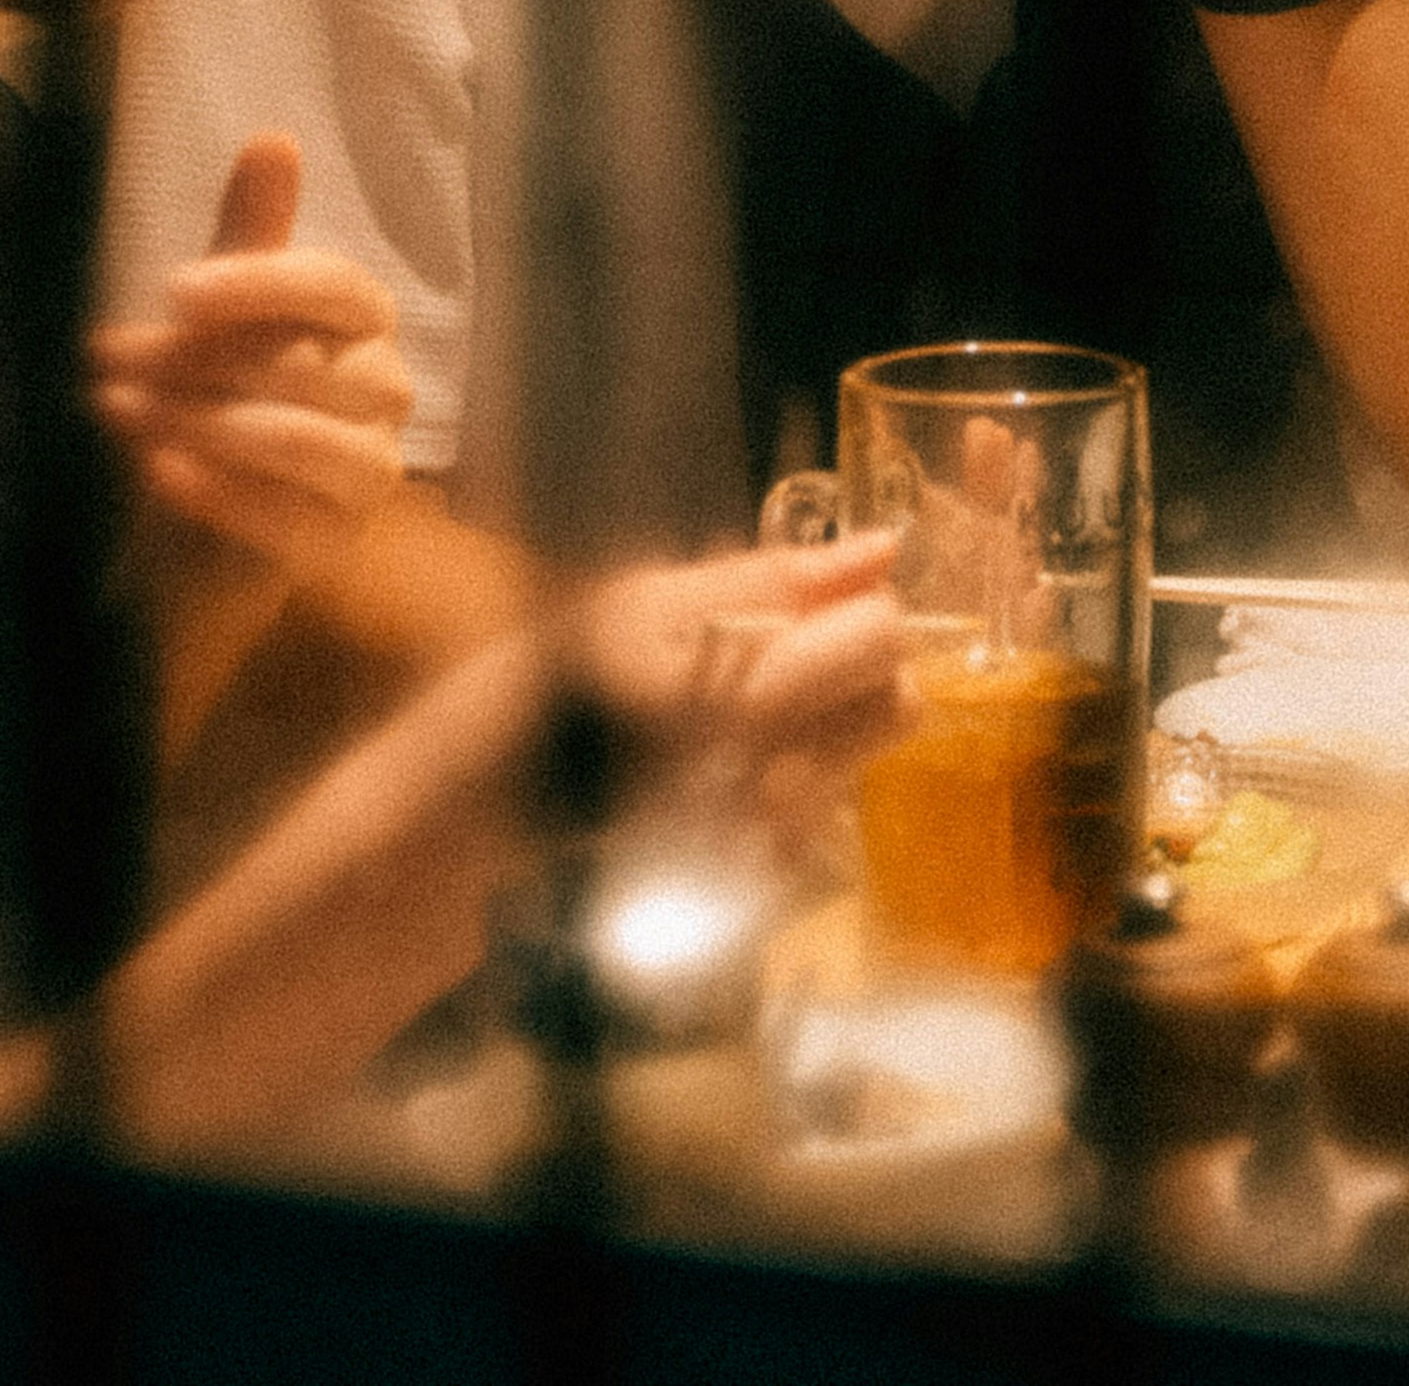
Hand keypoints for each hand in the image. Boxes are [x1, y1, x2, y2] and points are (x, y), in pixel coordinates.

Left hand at [91, 133, 413, 575]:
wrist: (204, 522)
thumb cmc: (221, 395)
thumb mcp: (222, 312)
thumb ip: (248, 233)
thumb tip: (273, 139)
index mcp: (365, 323)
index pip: (338, 288)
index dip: (260, 284)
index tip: (174, 290)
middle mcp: (386, 391)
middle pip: (304, 365)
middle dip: (199, 361)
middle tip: (111, 359)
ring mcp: (373, 470)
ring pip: (300, 439)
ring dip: (200, 422)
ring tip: (119, 411)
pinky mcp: (339, 541)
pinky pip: (286, 518)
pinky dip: (217, 491)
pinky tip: (155, 470)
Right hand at [553, 532, 910, 827]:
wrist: (506, 792)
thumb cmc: (572, 673)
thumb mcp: (657, 599)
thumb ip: (778, 576)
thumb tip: (883, 548)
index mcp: (749, 692)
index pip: (884, 633)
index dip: (854, 600)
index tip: (804, 599)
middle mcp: (778, 770)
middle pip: (901, 699)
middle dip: (866, 661)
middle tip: (796, 645)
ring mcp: (776, 825)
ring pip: (873, 746)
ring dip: (842, 710)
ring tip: (759, 695)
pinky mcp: (767, 860)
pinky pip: (833, 791)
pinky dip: (808, 759)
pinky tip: (740, 749)